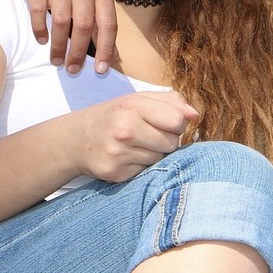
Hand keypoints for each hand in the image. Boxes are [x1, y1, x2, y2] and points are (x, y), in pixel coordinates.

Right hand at [19, 0, 117, 73]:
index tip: (101, 70)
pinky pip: (38, 12)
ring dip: (59, 45)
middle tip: (73, 69)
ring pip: (61, 21)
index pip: (108, 24)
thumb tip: (113, 56)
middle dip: (79, 51)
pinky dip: (40, 29)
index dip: (107, 48)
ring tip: (57, 61)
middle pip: (84, 25)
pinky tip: (42, 41)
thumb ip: (103, 24)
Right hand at [72, 91, 198, 182]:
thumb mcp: (141, 99)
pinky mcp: (114, 173)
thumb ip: (173, 101)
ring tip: (137, 144)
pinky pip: (145, 171)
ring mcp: (117, 153)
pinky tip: (127, 156)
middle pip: (172, 143)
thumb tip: (195, 115)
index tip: (167, 123)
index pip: (177, 121)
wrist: (77, 139)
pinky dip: (141, 165)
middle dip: (167, 139)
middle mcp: (124, 130)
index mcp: (133, 106)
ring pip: (160, 158)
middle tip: (149, 134)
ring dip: (154, 153)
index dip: (177, 123)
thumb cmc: (118, 115)